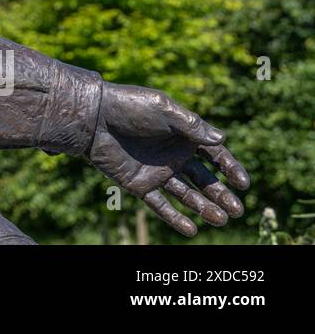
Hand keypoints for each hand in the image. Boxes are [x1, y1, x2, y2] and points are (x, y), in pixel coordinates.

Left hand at [87, 83, 249, 236]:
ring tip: (221, 220)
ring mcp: (156, 171)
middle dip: (221, 194)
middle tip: (238, 210)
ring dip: (204, 208)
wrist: (93, 117)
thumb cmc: (129, 106)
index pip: (213, 154)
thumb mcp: (163, 109)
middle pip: (204, 179)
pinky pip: (159, 205)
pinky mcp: (138, 184)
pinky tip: (192, 230)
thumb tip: (220, 139)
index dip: (230, 168)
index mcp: (182, 135)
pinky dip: (174, 218)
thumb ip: (191, 125)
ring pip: (186, 195)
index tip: (243, 184)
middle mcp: (172, 155)